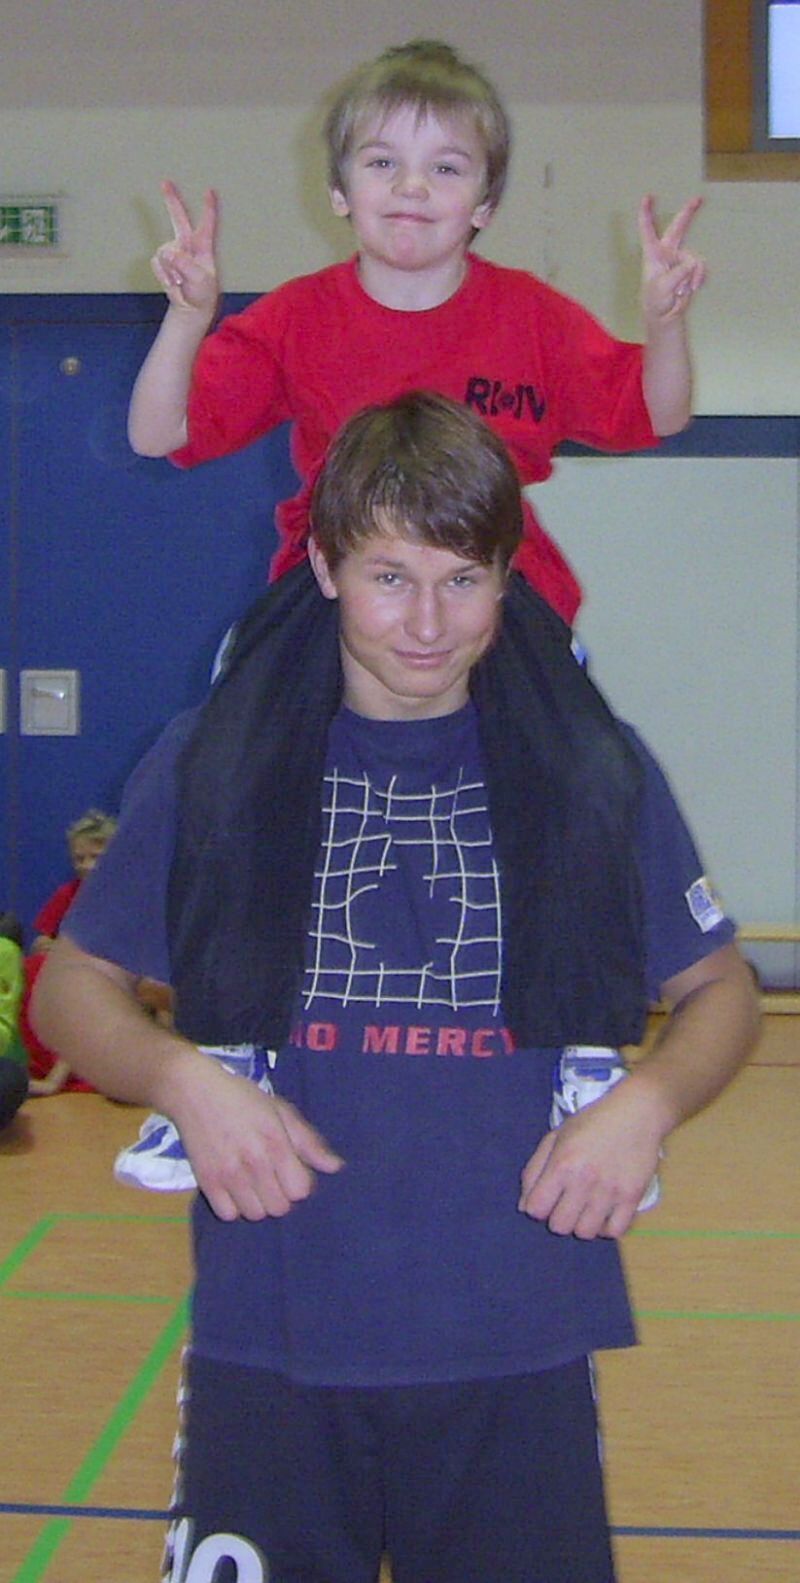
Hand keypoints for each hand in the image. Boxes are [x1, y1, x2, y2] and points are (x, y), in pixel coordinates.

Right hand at [151, 179, 219, 315]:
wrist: (190, 307)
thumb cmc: (202, 293)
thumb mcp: (199, 280)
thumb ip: (184, 265)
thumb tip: (167, 252)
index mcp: (203, 246)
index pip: (207, 224)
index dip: (209, 208)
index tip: (210, 191)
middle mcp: (187, 245)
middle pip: (179, 218)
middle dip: (172, 200)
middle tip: (165, 182)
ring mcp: (174, 252)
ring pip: (164, 252)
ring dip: (171, 270)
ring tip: (181, 282)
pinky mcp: (162, 261)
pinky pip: (157, 263)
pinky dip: (163, 275)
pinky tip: (172, 283)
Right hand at [171, 1057, 343, 1221]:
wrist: (194, 1091)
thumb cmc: (243, 1098)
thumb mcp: (281, 1110)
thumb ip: (308, 1141)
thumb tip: (336, 1167)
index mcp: (275, 1142)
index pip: (300, 1190)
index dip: (300, 1182)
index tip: (292, 1170)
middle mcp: (253, 1162)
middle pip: (280, 1207)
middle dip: (281, 1195)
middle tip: (272, 1177)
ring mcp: (228, 1174)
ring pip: (255, 1214)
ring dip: (258, 1203)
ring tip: (254, 1183)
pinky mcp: (206, 1182)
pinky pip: (228, 1215)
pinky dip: (234, 1207)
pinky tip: (235, 1189)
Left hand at [518, 1077, 664, 1239]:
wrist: (637, 1113)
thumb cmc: (592, 1122)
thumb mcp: (556, 1137)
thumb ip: (534, 1170)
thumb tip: (525, 1207)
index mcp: (561, 1164)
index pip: (536, 1209)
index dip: (537, 1207)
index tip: (547, 1198)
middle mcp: (584, 1181)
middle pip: (560, 1226)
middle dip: (558, 1218)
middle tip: (567, 1204)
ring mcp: (610, 1191)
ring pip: (586, 1233)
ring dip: (582, 1224)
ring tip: (586, 1208)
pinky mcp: (633, 1197)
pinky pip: (615, 1231)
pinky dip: (607, 1227)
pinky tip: (605, 1213)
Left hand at [639, 194, 706, 324]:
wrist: (665, 316)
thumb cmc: (655, 301)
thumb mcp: (662, 287)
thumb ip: (676, 274)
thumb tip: (692, 264)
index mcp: (652, 254)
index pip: (648, 231)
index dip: (646, 214)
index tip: (647, 197)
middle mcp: (667, 253)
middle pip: (678, 228)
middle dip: (688, 213)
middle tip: (699, 198)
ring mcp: (680, 260)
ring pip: (693, 259)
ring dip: (690, 277)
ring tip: (680, 292)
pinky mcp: (691, 269)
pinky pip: (700, 268)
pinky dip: (698, 279)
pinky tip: (692, 289)